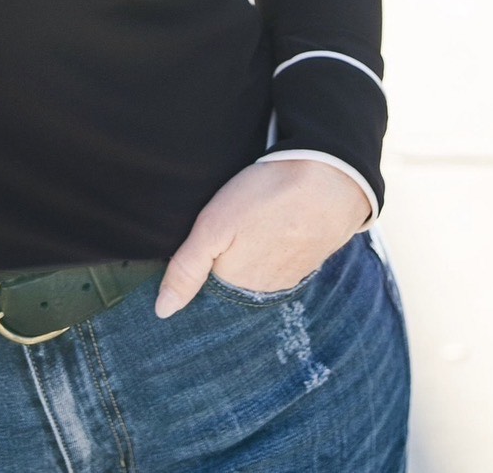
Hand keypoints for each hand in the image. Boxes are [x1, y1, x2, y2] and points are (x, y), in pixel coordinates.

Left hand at [154, 158, 371, 317]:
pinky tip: (264, 236)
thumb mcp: (214, 226)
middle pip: (232, 288)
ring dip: (245, 265)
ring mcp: (289, 277)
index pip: (207, 297)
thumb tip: (163, 311)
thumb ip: (187, 269)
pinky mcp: (306, 260)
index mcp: (239, 287)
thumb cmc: (265, 199)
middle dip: (219, 275)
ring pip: (256, 278)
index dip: (193, 280)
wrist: (329, 182)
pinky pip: (278, 265)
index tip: (187, 264)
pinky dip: (268, 254)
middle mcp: (265, 292)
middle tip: (216, 244)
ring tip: (239, 241)